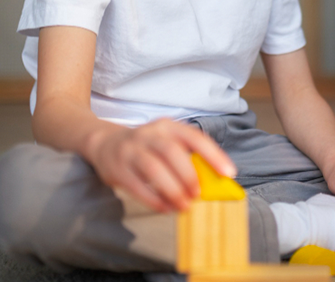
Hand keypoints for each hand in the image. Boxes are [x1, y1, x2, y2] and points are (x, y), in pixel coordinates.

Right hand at [86, 118, 235, 211]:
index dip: (213, 155)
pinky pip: (138, 186)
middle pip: (172, 152)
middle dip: (189, 175)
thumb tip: (212, 179)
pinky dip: (154, 200)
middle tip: (198, 194)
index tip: (228, 173)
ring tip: (185, 206)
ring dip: (173, 190)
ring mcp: (132, 150)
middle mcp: (150, 134)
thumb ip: (187, 155)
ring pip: (154, 169)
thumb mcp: (167, 140)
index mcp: (169, 126)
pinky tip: (166, 208)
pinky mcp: (118, 169)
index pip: (195, 137)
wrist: (105, 143)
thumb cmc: (147, 145)